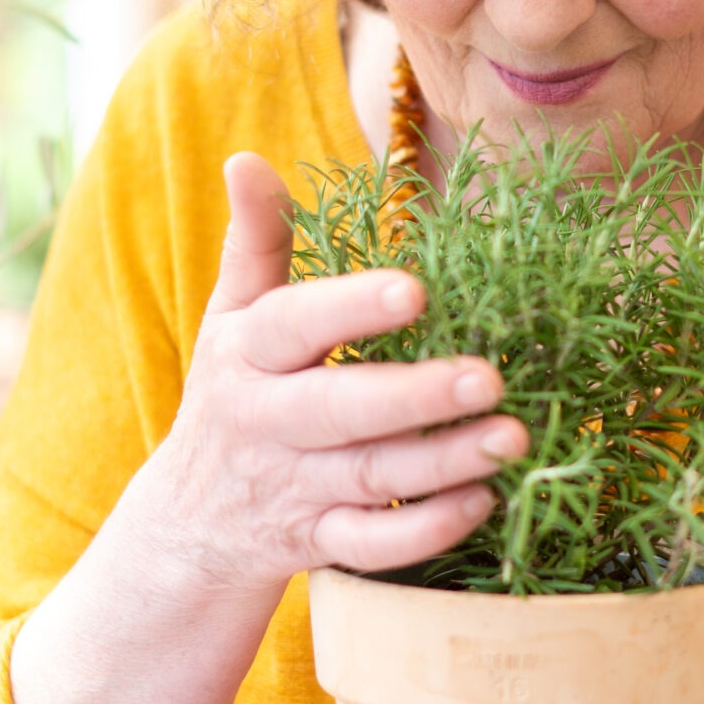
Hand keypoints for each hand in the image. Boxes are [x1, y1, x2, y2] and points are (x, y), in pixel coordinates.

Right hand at [135, 150, 528, 600]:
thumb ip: (255, 240)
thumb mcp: (230, 317)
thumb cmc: (234, 395)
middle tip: (491, 378)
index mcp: (248, 356)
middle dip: (416, 397)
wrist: (190, 522)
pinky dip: (427, 530)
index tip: (413, 288)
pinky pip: (374, 545)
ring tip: (513, 436)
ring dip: (444, 462)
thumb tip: (246, 158)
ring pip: (372, 479)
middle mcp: (268, 424)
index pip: (295, 326)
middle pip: (341, 411)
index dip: (350, 308)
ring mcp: (296, 490)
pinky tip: (484, 500)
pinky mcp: (321, 545)